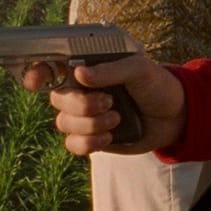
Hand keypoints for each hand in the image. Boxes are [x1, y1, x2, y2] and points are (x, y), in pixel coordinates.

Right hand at [22, 55, 187, 154]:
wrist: (174, 117)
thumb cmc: (156, 84)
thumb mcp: (140, 69)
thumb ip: (111, 70)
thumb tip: (79, 73)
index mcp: (89, 67)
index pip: (51, 66)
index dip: (37, 72)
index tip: (36, 81)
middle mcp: (80, 90)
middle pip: (56, 98)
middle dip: (81, 104)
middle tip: (110, 102)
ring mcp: (83, 115)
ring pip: (62, 123)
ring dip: (90, 124)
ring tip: (116, 118)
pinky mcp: (90, 137)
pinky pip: (72, 144)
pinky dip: (89, 142)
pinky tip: (109, 136)